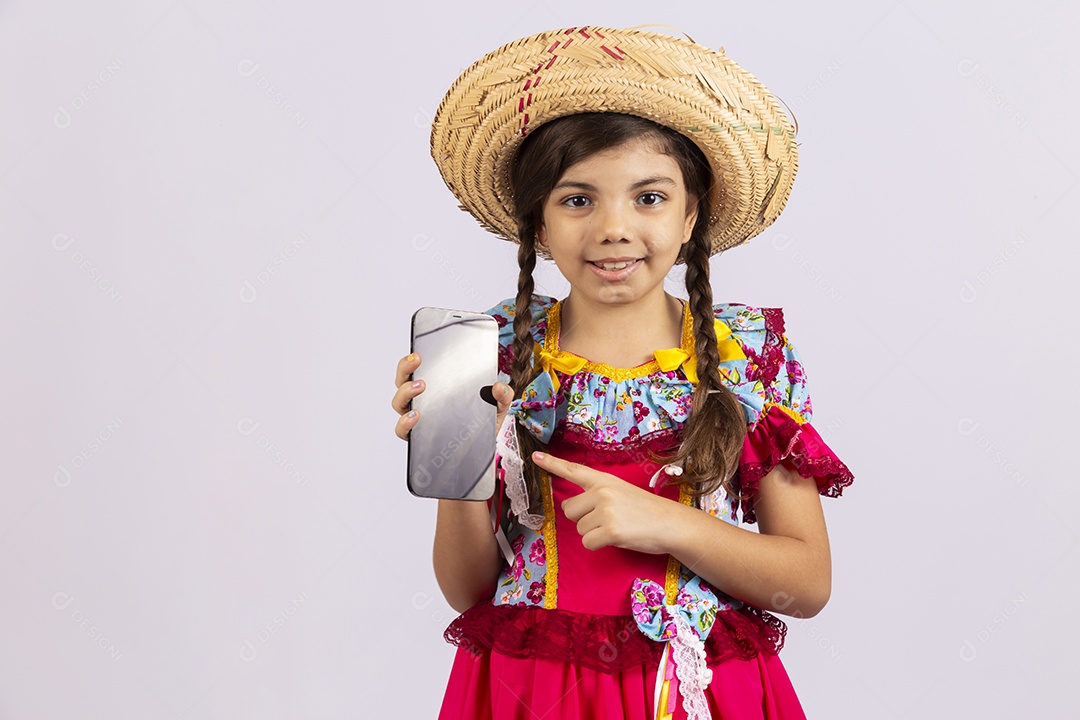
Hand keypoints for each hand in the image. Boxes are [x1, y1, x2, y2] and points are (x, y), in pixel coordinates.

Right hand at [392, 352, 514, 440]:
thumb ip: (503, 395)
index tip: (417, 353)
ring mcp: (418, 420)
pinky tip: (415, 416)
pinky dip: (404, 423)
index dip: (411, 360)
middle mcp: (422, 401)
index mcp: (436, 388)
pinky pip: (402, 430)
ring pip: (398, 403)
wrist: (483, 451)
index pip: (417, 369)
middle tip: (416, 362)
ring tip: (419, 387)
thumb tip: (498, 387)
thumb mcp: (497, 406)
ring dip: (405, 392)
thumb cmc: (483, 423)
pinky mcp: (417, 438)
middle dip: (405, 369)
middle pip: (402, 381)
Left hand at [530, 451, 682, 554]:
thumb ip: (597, 495)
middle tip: (607, 520)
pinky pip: (588, 543)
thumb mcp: (620, 492)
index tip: (535, 456)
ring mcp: (606, 511)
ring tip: (617, 527)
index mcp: (604, 480)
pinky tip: (616, 538)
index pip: (573, 470)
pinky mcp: (610, 531)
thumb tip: (573, 508)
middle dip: (583, 519)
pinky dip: (599, 545)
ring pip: (579, 529)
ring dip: (594, 533)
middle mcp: (602, 492)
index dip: (552, 464)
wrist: (670, 524)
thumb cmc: (645, 511)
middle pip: (569, 511)